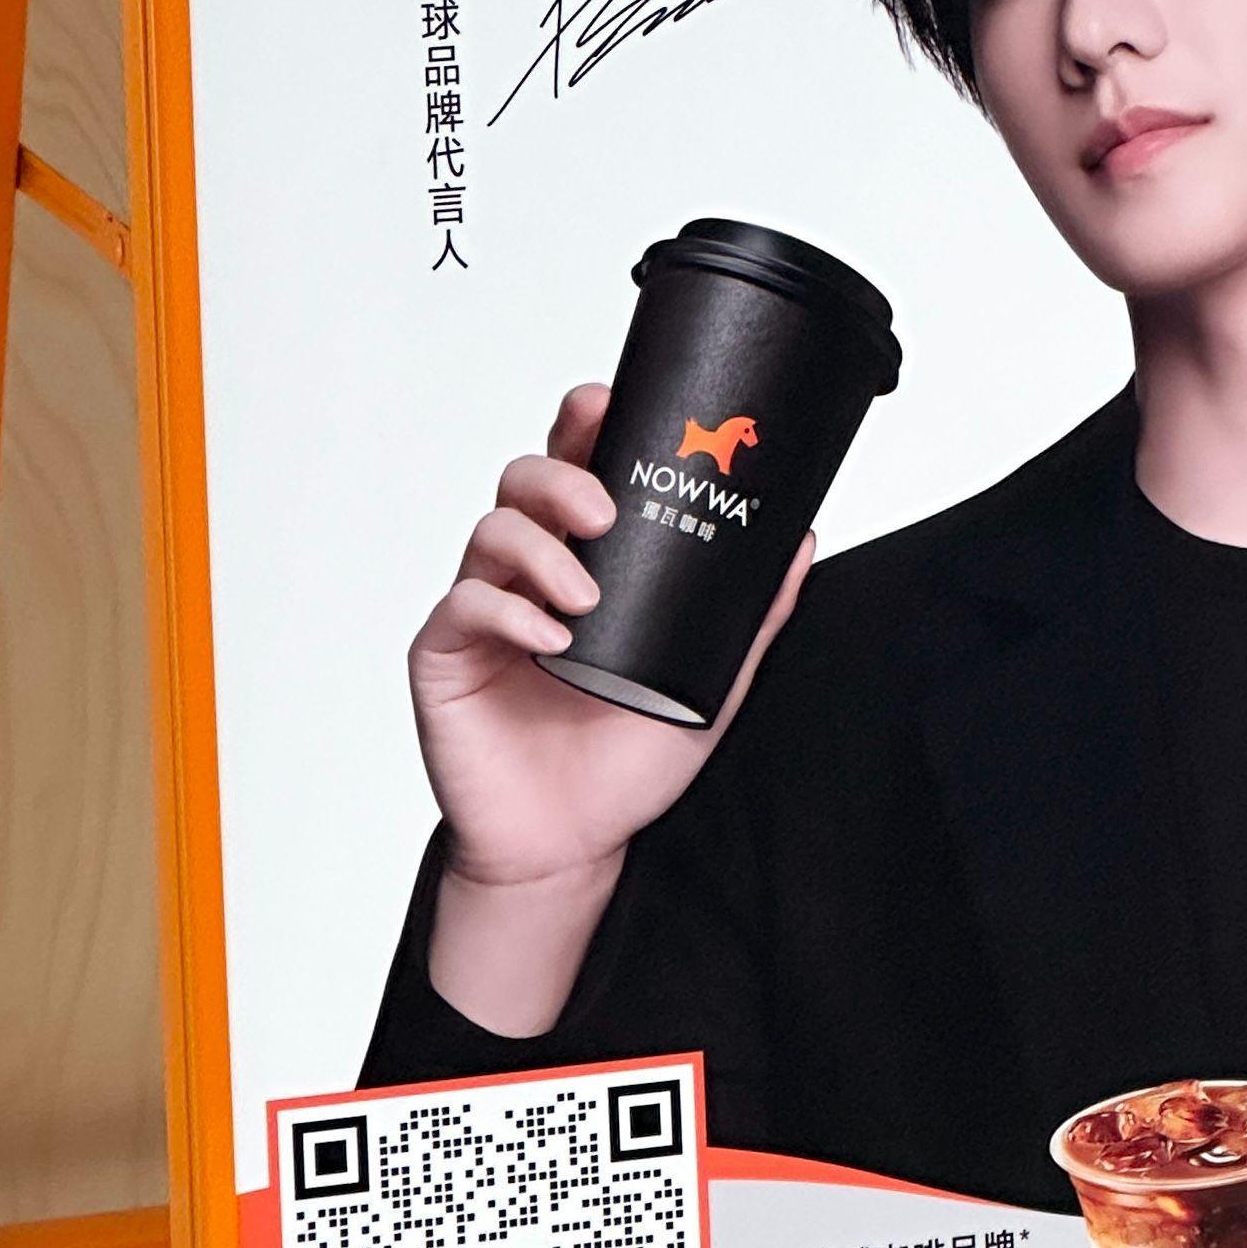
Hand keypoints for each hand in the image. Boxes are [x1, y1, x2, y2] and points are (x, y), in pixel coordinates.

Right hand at [408, 382, 810, 1031]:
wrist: (573, 846)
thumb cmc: (625, 760)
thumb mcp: (709, 681)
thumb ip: (749, 616)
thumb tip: (800, 541)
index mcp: (584, 559)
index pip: (576, 467)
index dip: (583, 425)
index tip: (606, 402)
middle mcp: (528, 571)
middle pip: (524, 481)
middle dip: (562, 476)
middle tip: (606, 509)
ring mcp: (483, 610)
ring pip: (491, 532)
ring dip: (540, 550)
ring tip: (587, 596)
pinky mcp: (445, 657)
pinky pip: (464, 608)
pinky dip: (508, 612)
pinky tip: (549, 637)